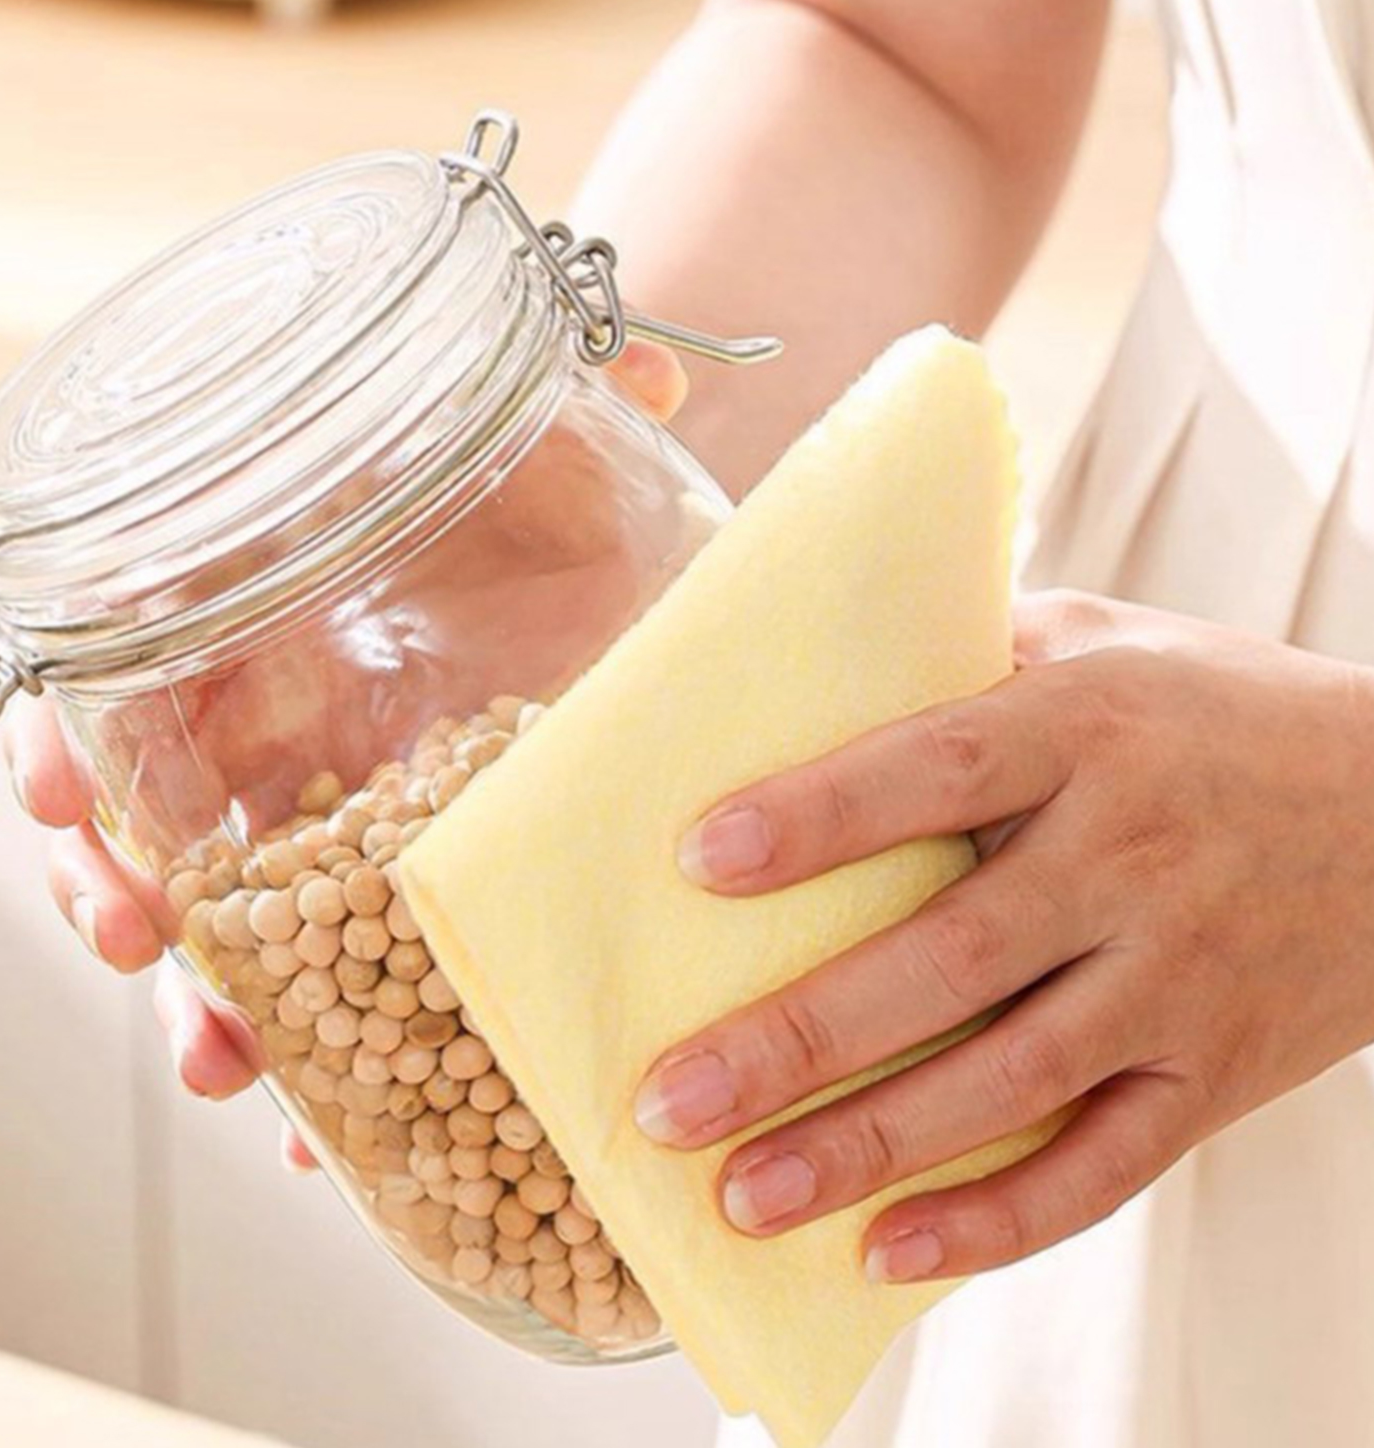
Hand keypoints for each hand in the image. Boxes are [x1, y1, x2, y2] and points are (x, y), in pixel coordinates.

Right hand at [7, 346, 690, 1138]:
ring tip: (225, 1060)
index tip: (55, 787)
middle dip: (113, 878)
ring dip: (209, 995)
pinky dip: (327, 1058)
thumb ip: (599, 420)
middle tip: (128, 934)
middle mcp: (288, 725)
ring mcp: (337, 822)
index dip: (71, 725)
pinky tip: (335, 1127)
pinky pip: (339, 990)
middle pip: (149, 810)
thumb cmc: (575, 532)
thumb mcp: (576, 471)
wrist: (632, 608)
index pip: (129, 666)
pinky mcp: (400, 901)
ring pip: (232, 920)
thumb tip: (665, 378)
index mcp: (286, 620)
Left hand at [635, 590, 1373, 1281]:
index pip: (941, 772)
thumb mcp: (1107, 638)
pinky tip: (886, 1251)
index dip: (820, 817)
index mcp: (1090, 730)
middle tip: (667, 1098)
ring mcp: (1179, 976)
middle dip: (799, 1037)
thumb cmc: (1223, 710)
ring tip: (741, 1194)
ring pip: (1011, 1081)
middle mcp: (1133, 857)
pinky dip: (999, 1220)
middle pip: (950, 960)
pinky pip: (1105, 1165)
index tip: (699, 859)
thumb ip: (976, 650)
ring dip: (868, 1149)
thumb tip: (821, 660)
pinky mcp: (1216, 1071)